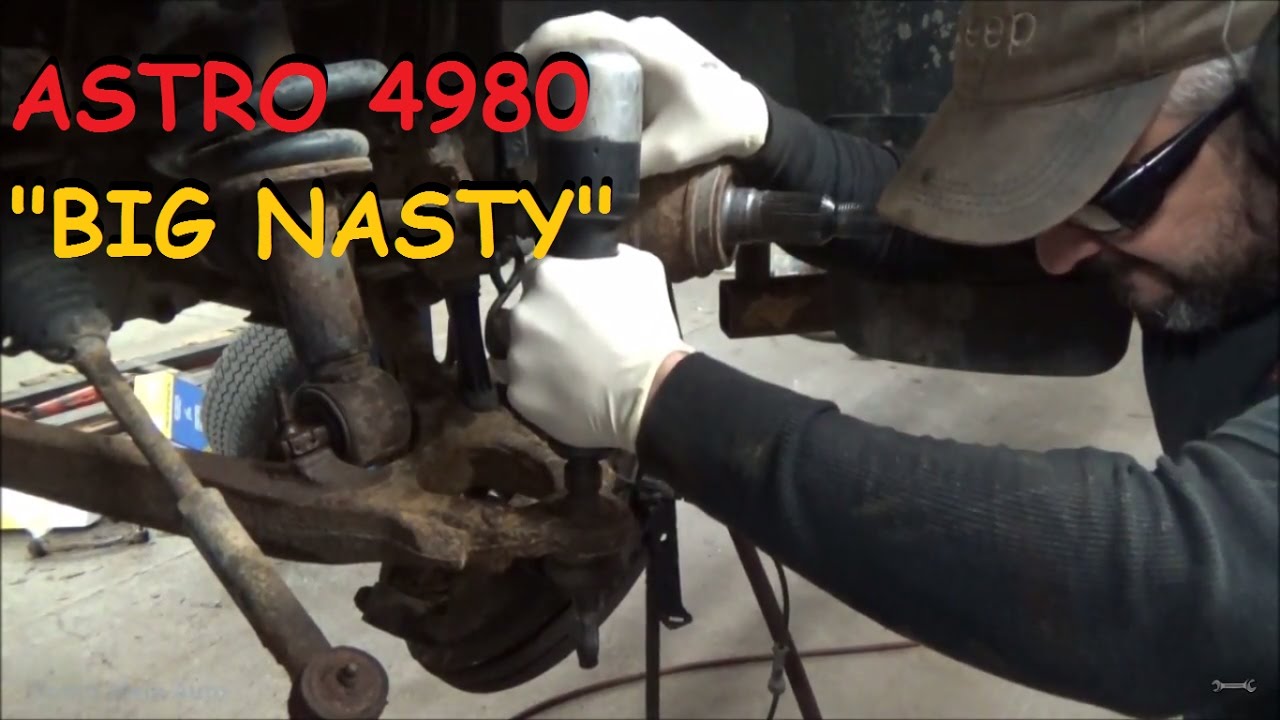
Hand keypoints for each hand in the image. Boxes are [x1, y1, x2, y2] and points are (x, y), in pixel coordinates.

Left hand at [504, 245, 693, 451]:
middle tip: (574, 338)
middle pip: (525, 313)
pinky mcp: (519, 394)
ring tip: (570, 369)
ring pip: (520, 351)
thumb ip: (607, 255)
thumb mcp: (643, 268)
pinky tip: (567, 392)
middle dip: (545, 322)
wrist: (651, 392)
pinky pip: (525, 386)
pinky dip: (541, 389)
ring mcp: (517, 356)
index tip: (572, 304)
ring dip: (539, 356)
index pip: (536, 274)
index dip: (556, 289)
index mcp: (546, 276)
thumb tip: (595, 255)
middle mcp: (523, 313)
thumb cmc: (648, 327)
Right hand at [517, 11, 769, 177]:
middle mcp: (646, 33)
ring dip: (566, 56)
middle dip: (547, 52)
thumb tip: (584, 190)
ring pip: (598, 39)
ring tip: (539, 87)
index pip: (589, 29)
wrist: (752, 117)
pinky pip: (612, 47)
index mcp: (648, 48)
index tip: (519, 61)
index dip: (549, 39)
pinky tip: (573, 87)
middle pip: (585, 32)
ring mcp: (652, 37)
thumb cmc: (713, 128)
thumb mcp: (670, 150)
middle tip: (520, 83)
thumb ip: (629, 166)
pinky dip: (587, 60)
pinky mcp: (655, 48)